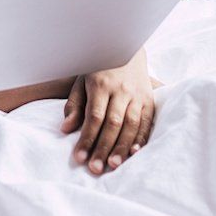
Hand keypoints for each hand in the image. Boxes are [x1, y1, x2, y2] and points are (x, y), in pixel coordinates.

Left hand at [61, 49, 157, 174]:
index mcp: (101, 85)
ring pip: (131, 125)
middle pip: (113, 124)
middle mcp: (121, 90)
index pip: (94, 117)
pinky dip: (141, 138)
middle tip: (95, 168)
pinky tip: (135, 153)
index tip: (79, 158)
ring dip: (122, 147)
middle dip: (103, 148)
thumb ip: (75, 105)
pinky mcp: (149, 99)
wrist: (126, 47)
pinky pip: (147, 122)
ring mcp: (137, 94)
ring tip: (113, 165)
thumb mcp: (81, 81)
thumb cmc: (98, 68)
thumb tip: (66, 129)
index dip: (87, 139)